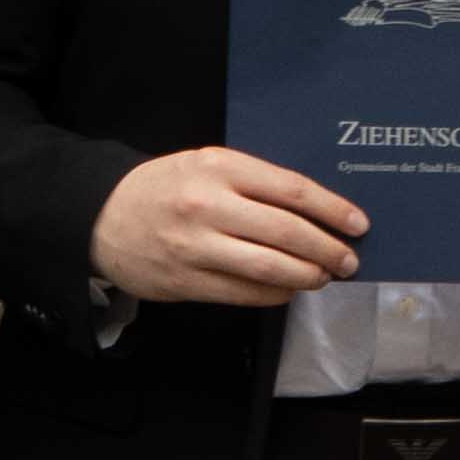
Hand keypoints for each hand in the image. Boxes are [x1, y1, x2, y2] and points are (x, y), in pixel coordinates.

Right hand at [88, 146, 363, 308]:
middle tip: (349, 259)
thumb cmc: (166, 188)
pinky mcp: (185, 281)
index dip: (332, 210)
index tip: (358, 224)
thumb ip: (256, 183)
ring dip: (307, 275)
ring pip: (269, 268)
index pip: (292, 190)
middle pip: (287, 232)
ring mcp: (195, 246)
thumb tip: (319, 210)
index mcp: (219, 167)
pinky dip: (276, 293)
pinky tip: (289, 288)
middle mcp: (208, 205)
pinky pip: (245, 293)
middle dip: (328, 249)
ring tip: (324, 276)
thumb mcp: (206, 165)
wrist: (101, 216)